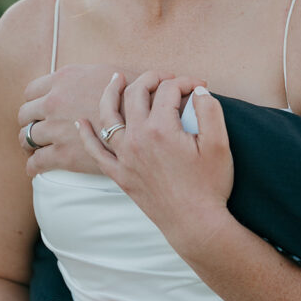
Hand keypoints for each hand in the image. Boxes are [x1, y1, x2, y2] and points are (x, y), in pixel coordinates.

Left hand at [18, 65, 161, 176]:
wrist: (149, 122)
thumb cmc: (141, 95)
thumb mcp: (117, 74)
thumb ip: (97, 77)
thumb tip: (108, 78)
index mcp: (65, 79)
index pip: (32, 90)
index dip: (35, 101)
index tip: (39, 110)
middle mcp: (55, 101)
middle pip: (25, 114)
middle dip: (29, 123)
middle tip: (37, 130)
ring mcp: (56, 128)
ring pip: (27, 138)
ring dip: (29, 144)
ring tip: (35, 149)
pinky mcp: (63, 155)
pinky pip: (36, 162)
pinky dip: (34, 166)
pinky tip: (37, 168)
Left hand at [78, 74, 234, 257]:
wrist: (194, 223)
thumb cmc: (210, 184)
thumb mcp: (219, 143)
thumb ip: (209, 110)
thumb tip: (198, 89)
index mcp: (161, 128)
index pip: (167, 90)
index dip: (184, 81)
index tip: (198, 85)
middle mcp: (137, 138)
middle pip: (136, 94)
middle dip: (151, 79)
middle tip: (164, 77)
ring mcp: (124, 157)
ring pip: (109, 115)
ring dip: (111, 93)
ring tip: (116, 79)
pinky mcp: (119, 174)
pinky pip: (95, 151)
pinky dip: (86, 135)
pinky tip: (81, 122)